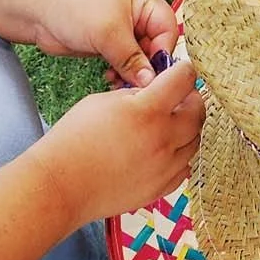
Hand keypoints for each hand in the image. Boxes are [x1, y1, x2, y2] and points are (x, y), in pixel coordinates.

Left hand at [30, 0, 181, 86]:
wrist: (35, 7)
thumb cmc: (73, 5)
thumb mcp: (108, 32)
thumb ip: (132, 58)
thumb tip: (151, 82)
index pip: (168, 29)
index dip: (163, 53)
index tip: (154, 75)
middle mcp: (136, 12)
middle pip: (154, 44)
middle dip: (146, 66)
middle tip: (134, 85)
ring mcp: (120, 28)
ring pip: (138, 56)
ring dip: (131, 72)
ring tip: (118, 82)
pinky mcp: (105, 42)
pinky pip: (122, 61)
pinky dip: (118, 71)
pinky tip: (109, 78)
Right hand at [33, 60, 204, 227]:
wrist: (61, 184)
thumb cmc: (73, 139)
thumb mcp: (104, 100)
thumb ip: (136, 94)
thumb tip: (156, 91)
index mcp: (148, 111)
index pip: (184, 79)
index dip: (183, 70)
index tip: (179, 71)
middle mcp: (162, 139)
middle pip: (198, 112)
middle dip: (190, 99)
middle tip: (177, 98)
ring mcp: (164, 167)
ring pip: (195, 141)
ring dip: (187, 128)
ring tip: (168, 124)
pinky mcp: (159, 188)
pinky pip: (184, 168)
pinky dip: (179, 156)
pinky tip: (162, 150)